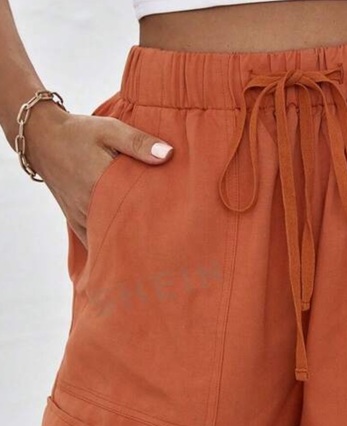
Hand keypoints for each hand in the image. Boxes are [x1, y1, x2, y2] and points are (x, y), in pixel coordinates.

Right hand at [22, 102, 173, 248]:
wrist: (41, 138)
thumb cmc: (79, 132)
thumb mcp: (110, 129)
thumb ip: (139, 142)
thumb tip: (168, 154)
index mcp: (100, 183)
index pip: (134, 207)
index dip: (156, 215)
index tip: (176, 221)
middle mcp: (88, 205)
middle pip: (124, 227)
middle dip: (146, 232)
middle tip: (170, 237)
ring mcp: (80, 216)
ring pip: (109, 237)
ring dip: (129, 239)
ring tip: (154, 244)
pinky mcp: (75, 221)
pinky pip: (95, 240)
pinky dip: (110, 244)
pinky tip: (129, 247)